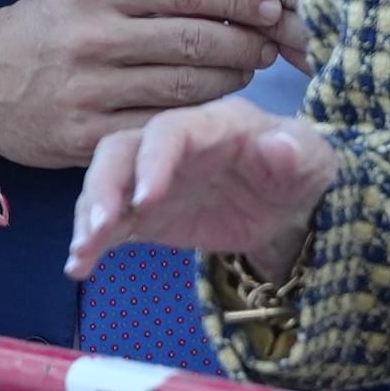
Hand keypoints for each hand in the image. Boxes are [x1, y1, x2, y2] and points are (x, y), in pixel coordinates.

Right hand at [0, 0, 306, 174]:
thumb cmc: (41, 30)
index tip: (269, 7)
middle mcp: (95, 39)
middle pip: (197, 41)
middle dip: (246, 44)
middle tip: (268, 46)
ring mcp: (91, 92)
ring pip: (187, 88)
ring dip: (230, 81)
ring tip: (244, 73)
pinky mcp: (88, 137)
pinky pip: (160, 127)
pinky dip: (193, 118)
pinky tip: (209, 109)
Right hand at [68, 100, 335, 286]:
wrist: (287, 203)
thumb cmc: (298, 169)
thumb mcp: (311, 159)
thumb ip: (294, 151)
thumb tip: (278, 146)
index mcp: (212, 124)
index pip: (171, 131)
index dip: (154, 159)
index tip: (146, 198)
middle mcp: (172, 146)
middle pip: (121, 150)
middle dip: (104, 185)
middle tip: (99, 226)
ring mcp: (153, 179)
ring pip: (106, 184)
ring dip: (88, 214)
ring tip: (81, 251)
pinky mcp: (144, 213)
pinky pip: (109, 223)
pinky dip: (90, 242)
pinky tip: (78, 266)